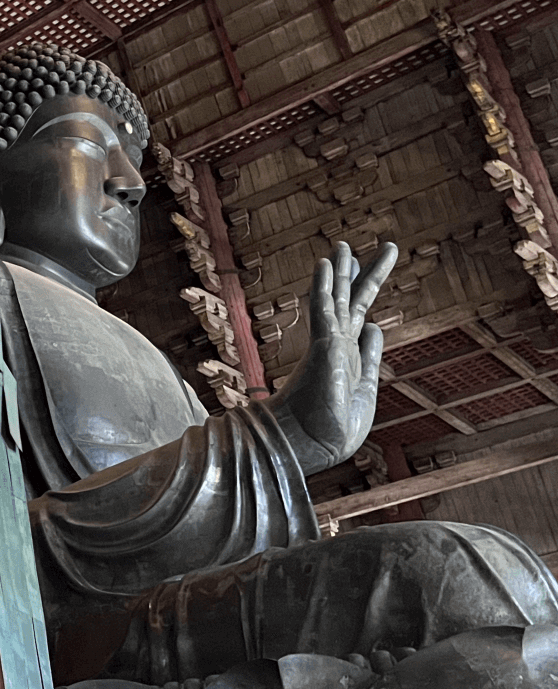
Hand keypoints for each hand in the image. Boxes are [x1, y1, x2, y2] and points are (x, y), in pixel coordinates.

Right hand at [265, 240, 397, 474]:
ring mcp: (328, 344)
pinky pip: (323, 308)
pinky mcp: (322, 345)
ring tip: (344, 244)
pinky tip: (326, 262)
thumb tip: (376, 328)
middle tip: (378, 249)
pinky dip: (324, 284)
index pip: (357, 324)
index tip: (365, 288)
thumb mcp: (364, 390)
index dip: (364, 308)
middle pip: (352, 303)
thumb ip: (370, 358)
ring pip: (338, 298)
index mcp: (347, 360)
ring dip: (343, 270)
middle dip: (363, 276)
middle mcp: (336, 347)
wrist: (309, 444)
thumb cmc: (333, 430)